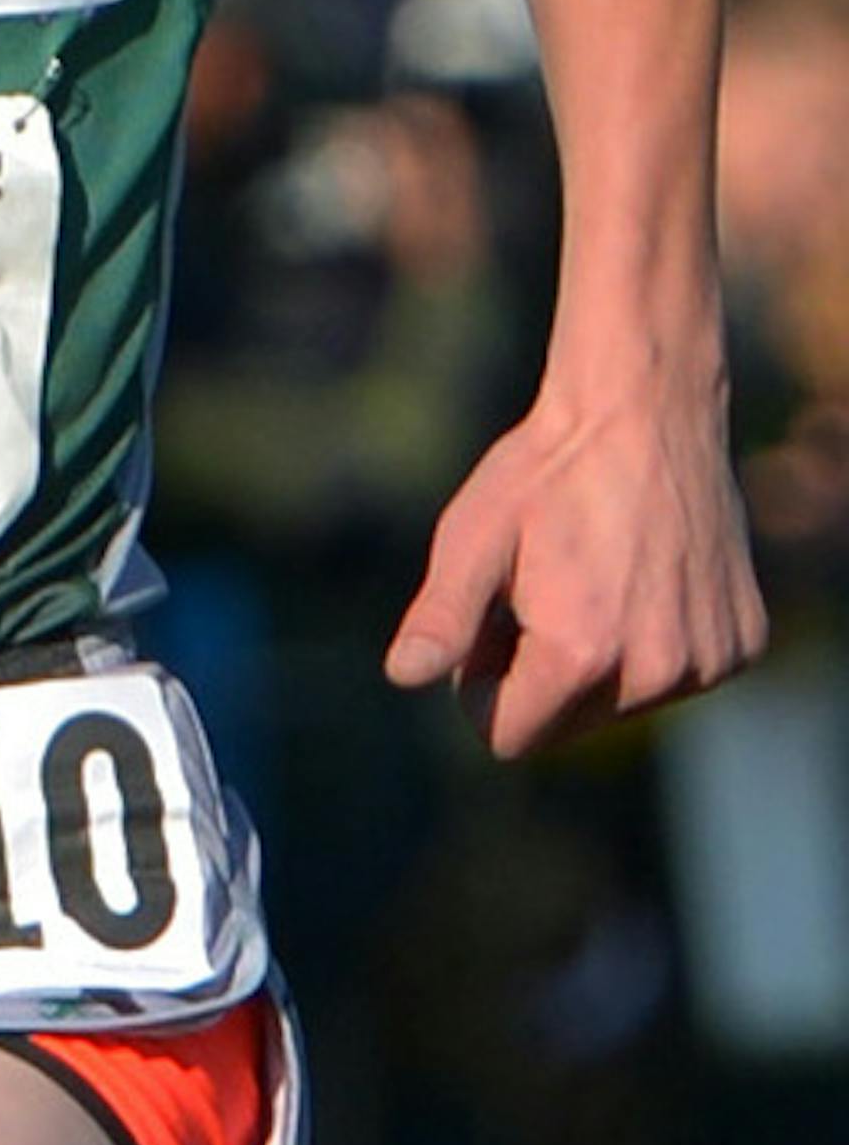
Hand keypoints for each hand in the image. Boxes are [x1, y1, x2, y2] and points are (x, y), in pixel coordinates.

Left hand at [383, 356, 767, 756]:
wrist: (646, 408)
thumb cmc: (547, 471)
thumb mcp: (474, 536)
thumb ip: (441, 618)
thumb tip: (402, 677)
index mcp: (581, 656)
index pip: (509, 736)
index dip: (483, 686)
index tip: (489, 624)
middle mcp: (655, 674)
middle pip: (566, 726)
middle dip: (539, 675)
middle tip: (537, 592)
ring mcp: (707, 662)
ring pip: (622, 702)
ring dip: (598, 659)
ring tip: (592, 576)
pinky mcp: (741, 644)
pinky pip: (679, 675)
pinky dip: (654, 641)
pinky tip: (646, 575)